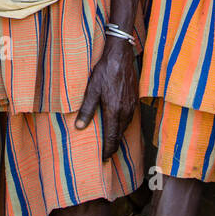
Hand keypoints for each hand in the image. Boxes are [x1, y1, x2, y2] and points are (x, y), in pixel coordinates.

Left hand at [74, 40, 138, 160]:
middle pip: (120, 135)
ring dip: (118, 136)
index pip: (112, 138)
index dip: (108, 150)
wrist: (121, 56)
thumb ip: (86, 109)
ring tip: (110, 142)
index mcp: (114, 111)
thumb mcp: (92, 89)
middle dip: (113, 146)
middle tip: (106, 155)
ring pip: (125, 127)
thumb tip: (79, 127)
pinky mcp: (134, 99)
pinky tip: (117, 124)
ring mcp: (132, 106)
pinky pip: (129, 118)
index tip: (104, 159)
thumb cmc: (104, 71)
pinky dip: (123, 126)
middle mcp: (125, 111)